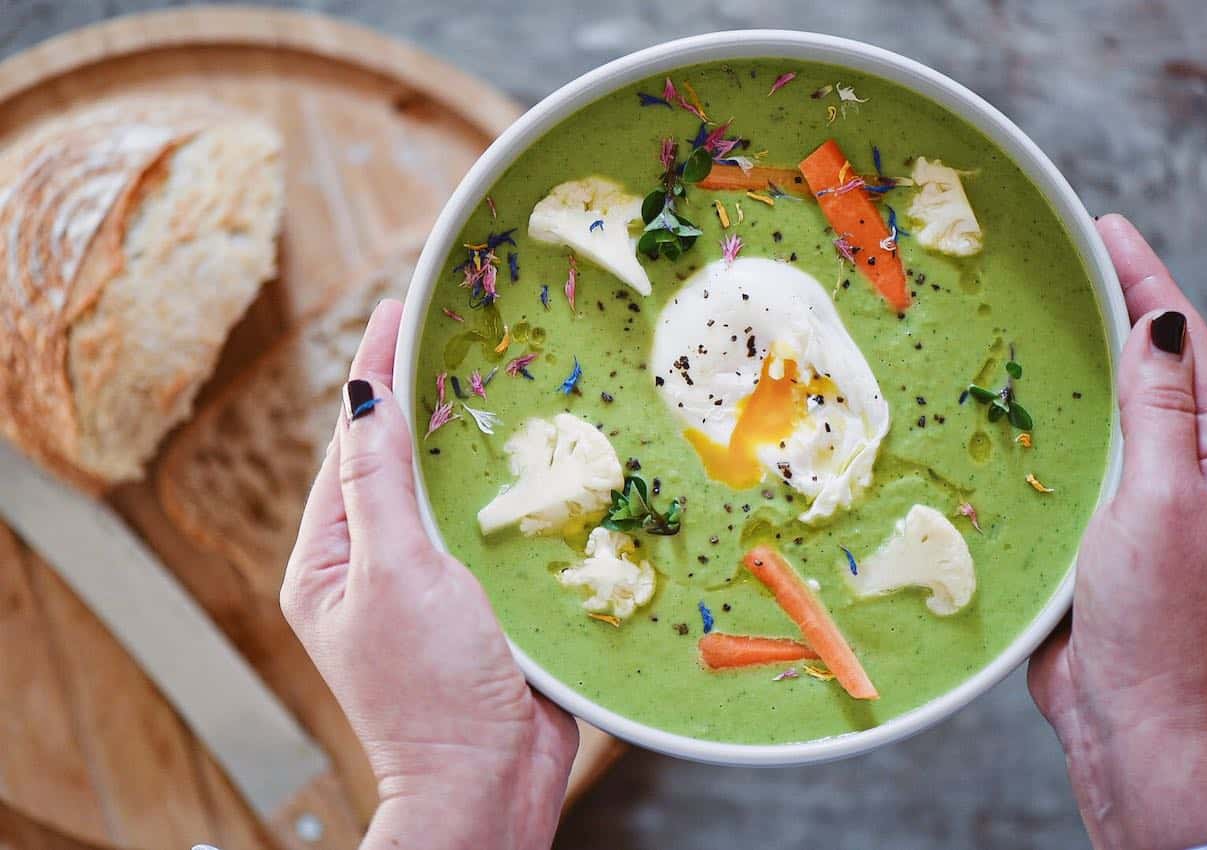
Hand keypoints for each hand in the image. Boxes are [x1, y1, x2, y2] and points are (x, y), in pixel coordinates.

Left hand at [280, 300, 577, 849]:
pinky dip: (500, 486)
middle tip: (445, 327)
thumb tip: (361, 396)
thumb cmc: (431, 691)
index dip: (373, 372)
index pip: (352, 443)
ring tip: (485, 374)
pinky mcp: (476, 602)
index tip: (396, 308)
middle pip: (393, 459)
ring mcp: (425, 585)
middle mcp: (371, 566)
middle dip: (417, 394)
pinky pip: (483, 526)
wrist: (488, 785)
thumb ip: (380, 484)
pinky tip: (527, 456)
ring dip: (463, 437)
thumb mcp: (395, 575)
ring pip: (441, 490)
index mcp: (330, 558)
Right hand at [1029, 215, 1206, 849]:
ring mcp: (1156, 500)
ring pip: (1127, 407)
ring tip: (1064, 307)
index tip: (1111, 229)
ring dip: (1098, 356)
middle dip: (1129, 304)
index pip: (1187, 345)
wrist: (1128, 714)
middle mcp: (1198, 471)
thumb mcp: (1159, 500)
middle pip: (1162, 367)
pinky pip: (1095, 452)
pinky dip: (1071, 415)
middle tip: (1084, 252)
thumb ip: (1159, 410)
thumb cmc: (1153, 616)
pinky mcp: (1113, 528)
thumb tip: (1160, 323)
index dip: (1150, 281)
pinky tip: (1041, 402)